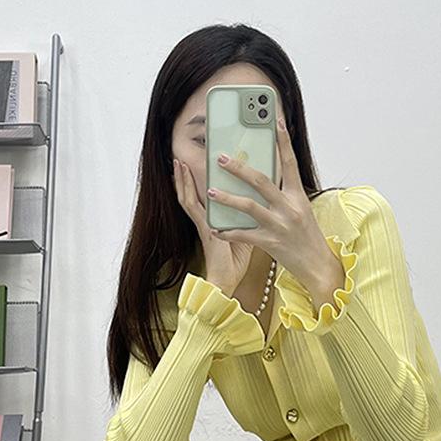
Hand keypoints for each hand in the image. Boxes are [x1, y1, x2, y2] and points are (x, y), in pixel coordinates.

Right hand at [172, 158, 252, 295]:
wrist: (227, 281)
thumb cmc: (234, 262)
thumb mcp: (244, 233)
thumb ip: (247, 218)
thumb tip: (262, 203)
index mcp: (213, 221)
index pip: (202, 198)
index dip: (196, 184)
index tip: (195, 168)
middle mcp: (205, 221)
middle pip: (190, 194)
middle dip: (185, 177)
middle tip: (181, 159)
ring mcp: (202, 224)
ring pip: (187, 197)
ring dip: (182, 180)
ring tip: (178, 163)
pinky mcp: (204, 229)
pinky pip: (193, 207)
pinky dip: (188, 192)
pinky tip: (185, 181)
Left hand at [206, 118, 331, 288]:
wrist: (317, 266)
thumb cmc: (308, 237)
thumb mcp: (302, 210)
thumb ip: (286, 194)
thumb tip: (268, 176)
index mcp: (299, 196)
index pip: (290, 163)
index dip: (282, 142)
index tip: (275, 122)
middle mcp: (289, 208)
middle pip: (261, 181)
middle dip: (239, 168)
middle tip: (221, 158)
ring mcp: (279, 225)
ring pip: (249, 206)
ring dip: (227, 198)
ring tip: (210, 190)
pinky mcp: (270, 243)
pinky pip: (244, 234)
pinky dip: (228, 231)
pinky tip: (215, 227)